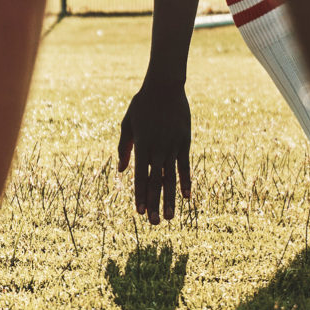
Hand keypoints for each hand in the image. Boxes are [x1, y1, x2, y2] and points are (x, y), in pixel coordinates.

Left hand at [117, 72, 193, 223]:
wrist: (165, 86)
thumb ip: (124, 148)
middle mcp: (157, 149)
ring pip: (171, 178)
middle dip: (154, 204)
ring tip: (171, 217)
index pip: (139, 176)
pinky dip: (186, 181)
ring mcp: (172, 146)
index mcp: (141, 145)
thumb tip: (121, 172)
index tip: (139, 212)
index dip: (139, 195)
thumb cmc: (142, 105)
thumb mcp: (127, 124)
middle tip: (155, 223)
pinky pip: (185, 166)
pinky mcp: (184, 142)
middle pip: (155, 181)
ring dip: (171, 199)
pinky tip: (187, 197)